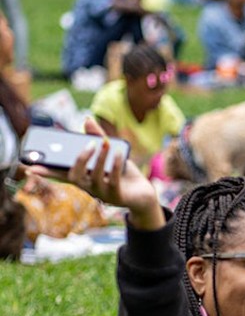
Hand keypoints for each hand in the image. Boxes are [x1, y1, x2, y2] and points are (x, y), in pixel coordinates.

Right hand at [26, 118, 162, 229]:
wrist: (142, 193)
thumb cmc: (123, 173)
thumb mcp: (111, 153)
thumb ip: (98, 137)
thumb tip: (87, 119)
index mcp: (82, 177)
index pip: (60, 175)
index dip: (46, 172)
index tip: (31, 167)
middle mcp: (88, 187)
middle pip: (74, 176)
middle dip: (80, 159)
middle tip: (89, 144)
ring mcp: (101, 193)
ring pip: (94, 177)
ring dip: (100, 159)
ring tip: (106, 144)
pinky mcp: (116, 196)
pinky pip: (114, 180)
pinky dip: (116, 164)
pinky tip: (120, 153)